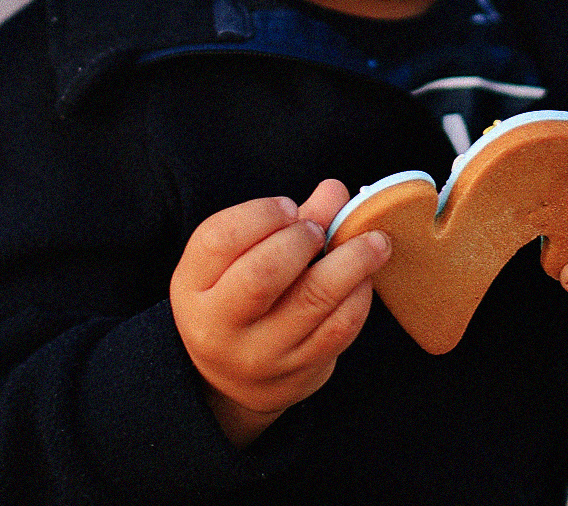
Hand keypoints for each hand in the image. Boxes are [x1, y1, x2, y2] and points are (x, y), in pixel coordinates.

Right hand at [170, 179, 391, 446]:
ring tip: (374, 242)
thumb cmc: (240, 296)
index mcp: (194, 287)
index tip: (288, 207)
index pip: (219, 240)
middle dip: (301, 239)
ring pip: (312, 300)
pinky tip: (365, 278)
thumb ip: (286, 220)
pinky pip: (339, 328)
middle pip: (263, 273)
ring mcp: (260, 355)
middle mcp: (219, 326)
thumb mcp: (240, 257)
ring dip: (352, 261)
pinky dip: (360, 295)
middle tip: (319, 230)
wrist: (235, 377)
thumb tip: (335, 190)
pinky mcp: (299, 373)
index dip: (261, 214)